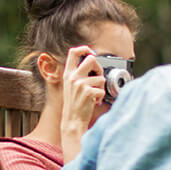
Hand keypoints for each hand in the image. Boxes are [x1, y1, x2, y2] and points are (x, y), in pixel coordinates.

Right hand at [60, 46, 107, 161]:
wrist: (72, 120)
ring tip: (94, 95)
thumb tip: (92, 63)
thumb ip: (78, 74)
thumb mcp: (71, 86)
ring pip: (101, 77)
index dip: (84, 48)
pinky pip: (102, 90)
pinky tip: (94, 101)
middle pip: (91, 59)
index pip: (73, 52)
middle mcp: (73, 77)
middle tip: (97, 77)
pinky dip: (101, 97)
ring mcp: (80, 84)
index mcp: (68, 73)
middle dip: (99, 67)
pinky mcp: (88, 92)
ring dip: (101, 87)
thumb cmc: (75, 104)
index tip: (90, 52)